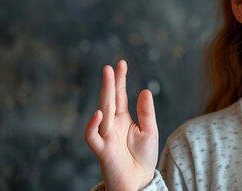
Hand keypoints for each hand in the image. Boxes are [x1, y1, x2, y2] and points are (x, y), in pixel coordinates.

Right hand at [84, 60, 158, 190]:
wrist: (139, 180)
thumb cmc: (143, 157)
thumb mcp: (150, 131)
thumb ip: (146, 112)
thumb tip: (144, 90)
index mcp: (124, 118)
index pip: (120, 96)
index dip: (120, 80)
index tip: (120, 63)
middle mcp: (113, 124)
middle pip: (110, 100)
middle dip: (110, 83)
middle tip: (110, 66)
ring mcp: (106, 136)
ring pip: (102, 112)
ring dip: (104, 95)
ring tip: (108, 77)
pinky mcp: (102, 150)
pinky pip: (92, 136)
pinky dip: (93, 125)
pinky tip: (99, 113)